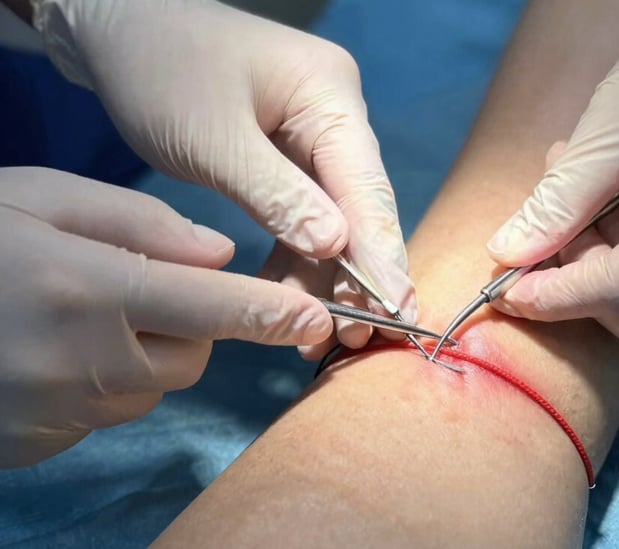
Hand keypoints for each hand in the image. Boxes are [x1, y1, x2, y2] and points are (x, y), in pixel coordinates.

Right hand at [0, 167, 332, 466]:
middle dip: (190, 326)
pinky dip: (104, 385)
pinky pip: (105, 415)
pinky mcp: (36, 444)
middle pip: (191, 357)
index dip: (270, 315)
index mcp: (89, 290)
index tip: (315, 320)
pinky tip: (55, 352)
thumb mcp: (42, 197)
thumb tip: (218, 256)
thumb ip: (140, 224)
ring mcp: (58, 413)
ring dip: (146, 355)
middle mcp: (82, 362)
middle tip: (143, 290)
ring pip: (152, 389)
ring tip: (85, 317)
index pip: (213, 308)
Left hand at [30, 0, 415, 342]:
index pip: (368, 186)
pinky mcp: (286, 158)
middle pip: (359, 207)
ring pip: (332, 219)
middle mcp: (334, 118)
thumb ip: (277, 196)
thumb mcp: (214, 140)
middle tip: (355, 338)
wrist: (118, 29)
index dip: (382, 255)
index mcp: (330, 97)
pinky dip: (294, 258)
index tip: (398, 312)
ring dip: (322, 276)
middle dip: (356, 275)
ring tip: (314, 336)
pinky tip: (287, 297)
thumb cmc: (160, 70)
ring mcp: (312, 138)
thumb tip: (336, 249)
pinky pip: (302, 216)